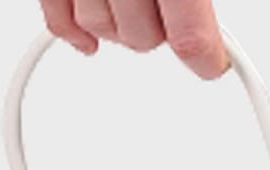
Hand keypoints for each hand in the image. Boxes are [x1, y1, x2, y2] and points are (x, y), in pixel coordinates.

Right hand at [38, 0, 230, 79]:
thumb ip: (195, 0)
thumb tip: (207, 35)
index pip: (190, 39)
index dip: (207, 58)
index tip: (212, 63)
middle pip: (142, 39)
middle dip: (157, 33)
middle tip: (164, 12)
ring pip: (99, 29)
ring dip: (118, 24)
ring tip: (128, 0)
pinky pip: (56, 17)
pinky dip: (70, 31)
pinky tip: (87, 37)